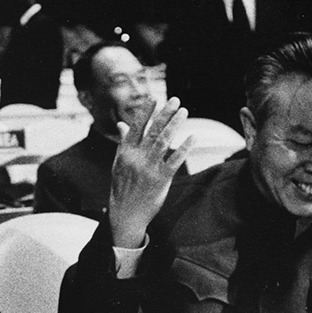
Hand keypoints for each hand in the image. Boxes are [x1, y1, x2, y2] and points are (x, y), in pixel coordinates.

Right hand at [108, 97, 194, 247]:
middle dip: (165, 113)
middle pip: (152, 130)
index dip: (146, 111)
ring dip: (175, 124)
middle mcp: (137, 158)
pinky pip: (175, 161)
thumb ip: (124, 142)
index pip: (136, 126)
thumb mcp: (119, 163)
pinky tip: (192, 136)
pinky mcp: (161, 180)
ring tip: (184, 112)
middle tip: (175, 100)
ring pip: (164, 141)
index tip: (155, 98)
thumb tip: (122, 124)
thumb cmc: (123, 186)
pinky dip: (184, 147)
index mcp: (125, 152)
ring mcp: (149, 168)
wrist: (126, 214)